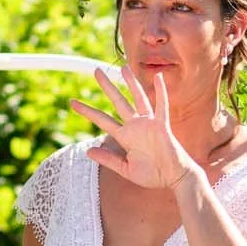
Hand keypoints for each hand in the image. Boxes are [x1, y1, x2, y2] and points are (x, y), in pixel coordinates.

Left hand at [71, 68, 196, 190]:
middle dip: (107, 86)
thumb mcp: (126, 169)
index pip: (103, 120)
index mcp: (125, 137)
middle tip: (96, 71)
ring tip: (123, 67)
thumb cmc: (153, 175)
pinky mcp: (162, 126)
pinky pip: (162, 105)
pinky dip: (160, 91)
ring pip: (138, 98)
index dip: (88, 111)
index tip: (72, 102)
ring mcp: (149, 124)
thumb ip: (109, 159)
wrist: (174, 178)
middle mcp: (135, 126)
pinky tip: (158, 77)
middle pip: (118, 101)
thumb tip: (88, 151)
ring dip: (131, 83)